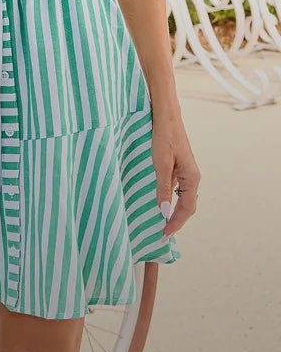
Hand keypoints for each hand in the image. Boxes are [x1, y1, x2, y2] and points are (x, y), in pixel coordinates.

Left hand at [152, 107, 200, 237]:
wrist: (166, 117)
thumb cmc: (163, 138)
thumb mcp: (160, 165)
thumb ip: (162, 188)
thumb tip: (164, 212)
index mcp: (192, 178)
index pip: (187, 208)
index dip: (176, 223)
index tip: (164, 235)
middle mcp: (192, 177)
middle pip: (187, 206)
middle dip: (176, 221)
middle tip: (161, 234)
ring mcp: (186, 173)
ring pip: (182, 199)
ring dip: (173, 212)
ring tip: (161, 224)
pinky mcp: (178, 169)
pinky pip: (177, 190)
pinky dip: (170, 201)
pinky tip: (160, 205)